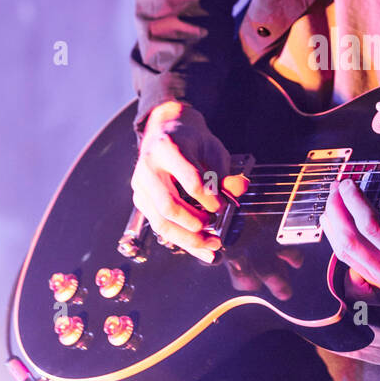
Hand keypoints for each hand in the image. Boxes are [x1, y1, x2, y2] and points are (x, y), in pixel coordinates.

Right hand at [131, 101, 242, 263]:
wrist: (166, 131)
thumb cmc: (191, 142)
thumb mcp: (212, 150)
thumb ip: (224, 173)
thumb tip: (238, 191)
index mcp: (168, 148)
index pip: (191, 180)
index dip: (209, 198)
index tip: (222, 205)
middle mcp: (149, 167)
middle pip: (169, 205)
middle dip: (195, 223)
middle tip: (215, 227)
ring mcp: (141, 186)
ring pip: (161, 222)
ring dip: (188, 239)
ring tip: (211, 244)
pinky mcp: (141, 200)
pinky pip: (159, 226)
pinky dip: (181, 240)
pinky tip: (200, 248)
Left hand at [321, 176, 379, 316]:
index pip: (373, 227)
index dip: (356, 203)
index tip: (349, 183)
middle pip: (351, 242)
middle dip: (338, 211)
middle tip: (335, 189)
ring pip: (346, 256)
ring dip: (333, 229)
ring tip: (330, 204)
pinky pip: (351, 268)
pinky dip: (338, 247)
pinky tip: (337, 231)